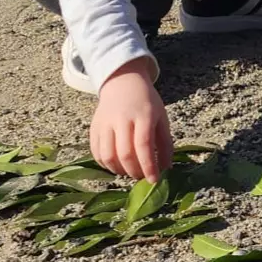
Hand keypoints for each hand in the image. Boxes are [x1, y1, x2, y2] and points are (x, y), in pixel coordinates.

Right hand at [90, 60, 172, 182]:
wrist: (122, 82)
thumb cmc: (146, 102)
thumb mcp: (161, 118)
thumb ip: (165, 143)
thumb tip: (167, 168)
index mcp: (143, 115)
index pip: (144, 145)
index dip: (149, 166)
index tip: (154, 180)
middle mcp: (122, 119)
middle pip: (125, 153)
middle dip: (135, 171)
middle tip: (142, 176)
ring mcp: (105, 123)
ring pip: (108, 156)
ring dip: (119, 171)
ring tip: (129, 172)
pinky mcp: (94, 127)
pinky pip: (96, 152)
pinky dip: (105, 165)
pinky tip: (116, 166)